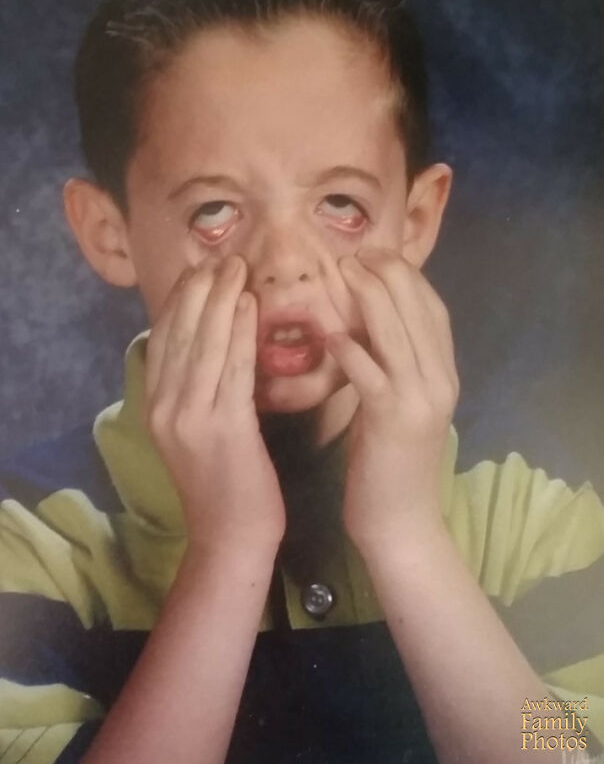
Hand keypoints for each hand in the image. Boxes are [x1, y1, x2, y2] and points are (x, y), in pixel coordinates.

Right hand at [144, 254, 285, 555]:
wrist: (229, 537)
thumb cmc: (220, 484)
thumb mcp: (193, 431)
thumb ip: (193, 389)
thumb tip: (206, 343)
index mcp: (154, 405)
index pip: (163, 338)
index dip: (181, 299)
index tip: (200, 268)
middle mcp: (164, 406)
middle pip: (180, 333)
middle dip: (200, 289)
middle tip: (221, 256)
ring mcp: (189, 417)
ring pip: (204, 344)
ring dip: (221, 300)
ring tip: (236, 267)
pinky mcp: (223, 429)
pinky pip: (233, 369)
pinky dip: (240, 333)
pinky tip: (249, 305)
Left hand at [325, 247, 458, 549]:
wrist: (401, 523)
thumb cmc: (390, 463)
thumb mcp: (395, 405)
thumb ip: (390, 366)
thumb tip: (363, 325)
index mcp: (443, 375)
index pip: (433, 310)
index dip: (407, 277)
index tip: (377, 252)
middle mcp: (441, 381)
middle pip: (419, 312)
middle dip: (388, 275)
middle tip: (355, 251)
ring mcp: (421, 401)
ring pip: (399, 335)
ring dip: (370, 298)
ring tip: (344, 271)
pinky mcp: (394, 423)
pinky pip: (373, 376)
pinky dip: (353, 351)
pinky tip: (331, 334)